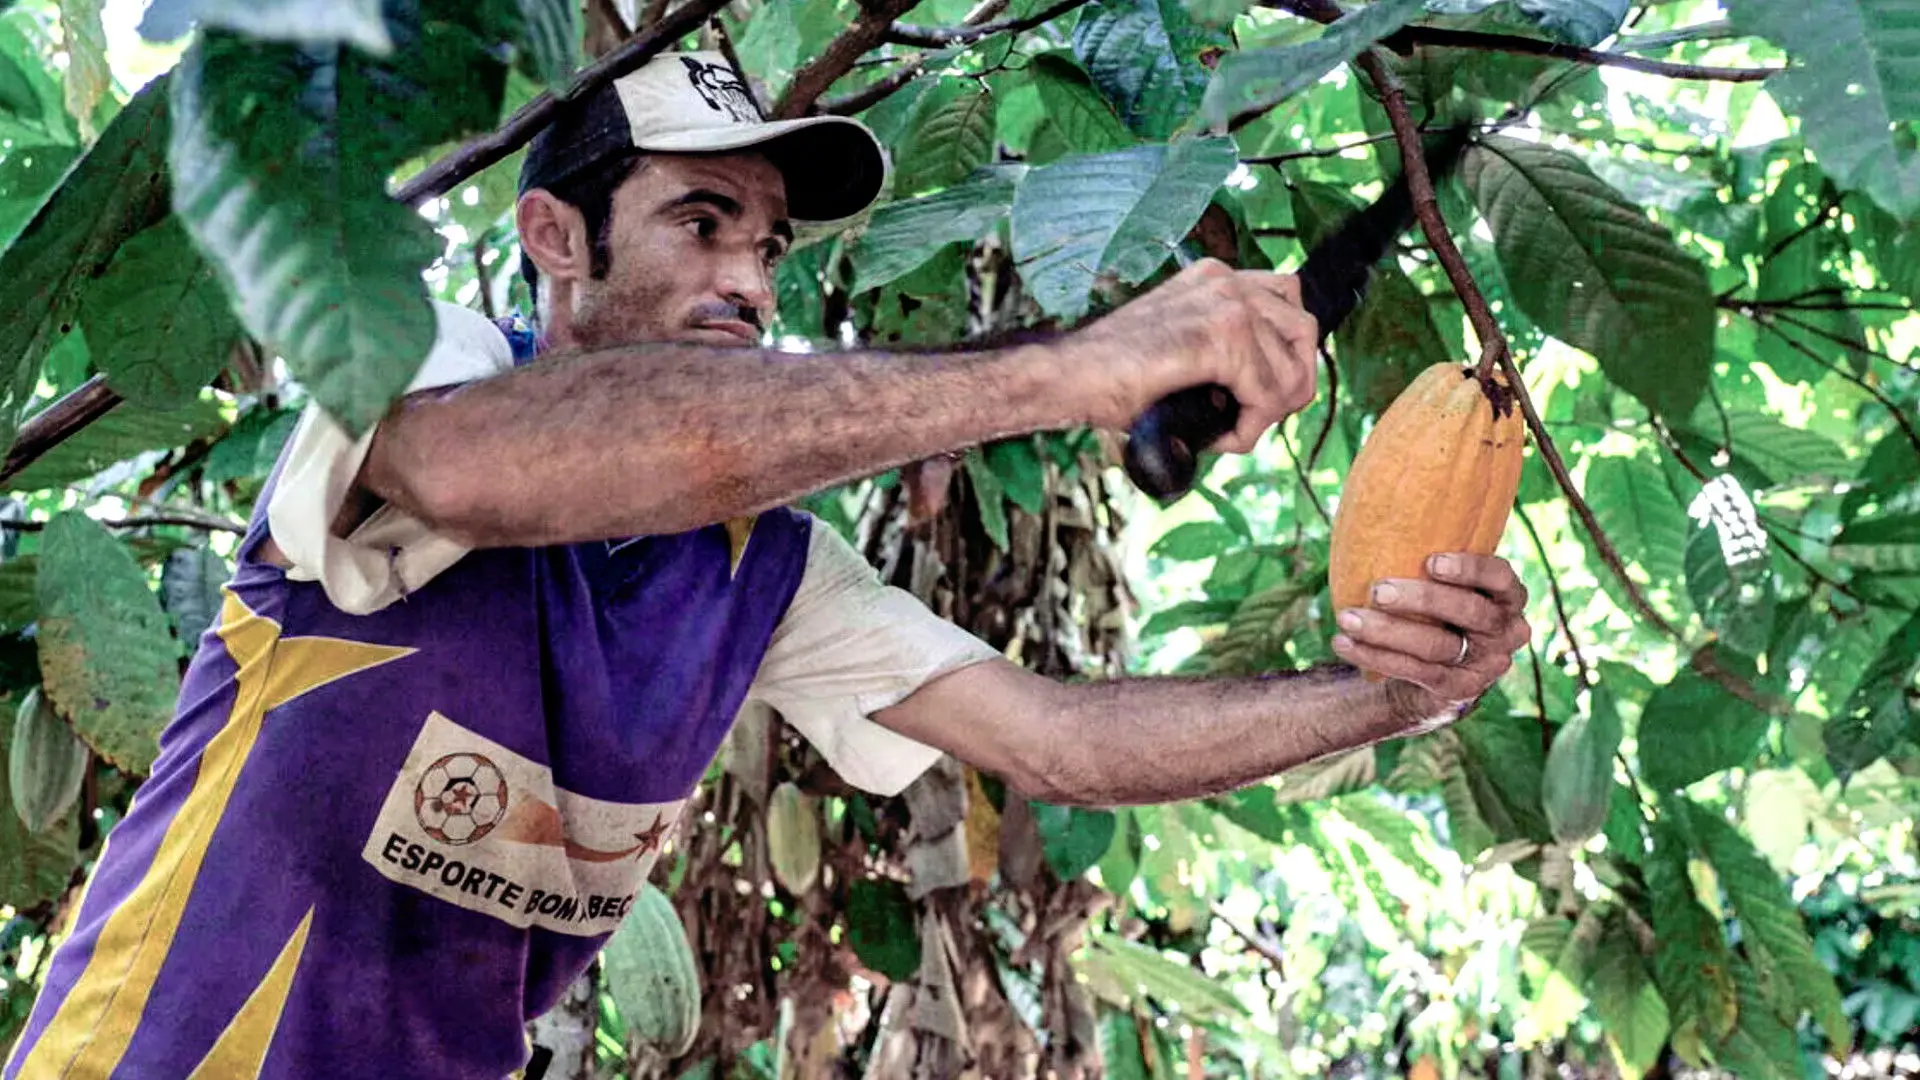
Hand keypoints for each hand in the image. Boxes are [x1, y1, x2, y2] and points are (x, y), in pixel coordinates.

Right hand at [1064, 259, 1318, 453]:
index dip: (1284, 359)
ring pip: (1292, 368)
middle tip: (1254, 418)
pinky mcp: (1220, 337)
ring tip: (1231, 432)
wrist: (1067, 377)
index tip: (1256, 397)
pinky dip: (1250, 427)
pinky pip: (1267, 394)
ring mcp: (1225, 304)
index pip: (1290, 305)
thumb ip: (1224, 355)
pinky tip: (1221, 439)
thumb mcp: (1182, 351)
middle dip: (1290, 385)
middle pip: (1303, 331)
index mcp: (1215, 277)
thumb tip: (1273, 390)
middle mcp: (1225, 281)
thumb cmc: (1112, 376)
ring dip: (1269, 413)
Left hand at [1329, 552, 1532, 719]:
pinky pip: (1417, 672)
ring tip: (1347, 617)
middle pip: (1469, 612)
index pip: (1500, 577)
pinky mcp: (1461, 689)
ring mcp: (1488, 664)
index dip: (1469, 569)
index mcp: (1507, 595)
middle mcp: (1508, 629)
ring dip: (1387, 631)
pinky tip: (1343, 643)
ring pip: (1438, 645)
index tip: (1431, 561)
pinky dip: (1376, 656)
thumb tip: (1378, 495)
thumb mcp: (1440, 581)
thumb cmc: (1433, 609)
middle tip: (1377, 590)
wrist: (1435, 674)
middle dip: (1421, 599)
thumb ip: (1426, 552)